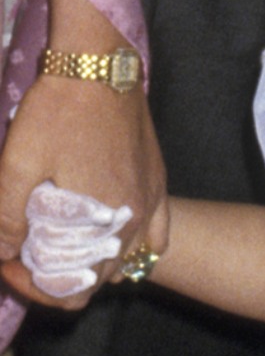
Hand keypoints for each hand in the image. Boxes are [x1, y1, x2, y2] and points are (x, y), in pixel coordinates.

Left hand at [0, 74, 167, 308]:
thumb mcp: (17, 162)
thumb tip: (2, 253)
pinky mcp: (158, 185)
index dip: (34, 287)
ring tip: (62, 245)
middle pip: (98, 279)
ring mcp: (151, 205)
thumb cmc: (57, 111)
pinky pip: (156, 237)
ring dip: (93, 264)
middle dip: (58, 275)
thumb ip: (6, 216)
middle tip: (25, 251)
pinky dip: (134, 249)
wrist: (98, 65)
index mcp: (99, 224)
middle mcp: (131, 223)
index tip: (7, 262)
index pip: (72, 289)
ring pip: (125, 261)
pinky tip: (114, 240)